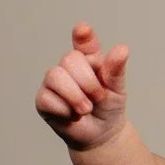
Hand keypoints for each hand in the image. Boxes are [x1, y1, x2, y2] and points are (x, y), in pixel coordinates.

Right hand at [35, 20, 129, 149]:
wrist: (101, 135)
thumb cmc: (108, 108)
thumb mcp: (117, 89)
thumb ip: (116, 70)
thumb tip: (121, 49)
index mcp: (90, 60)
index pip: (84, 43)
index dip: (82, 35)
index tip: (83, 30)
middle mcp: (69, 67)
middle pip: (69, 59)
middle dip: (87, 82)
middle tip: (98, 97)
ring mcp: (54, 82)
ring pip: (55, 76)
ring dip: (75, 96)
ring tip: (86, 109)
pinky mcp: (43, 100)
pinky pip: (47, 98)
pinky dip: (64, 110)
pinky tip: (72, 115)